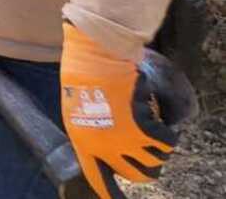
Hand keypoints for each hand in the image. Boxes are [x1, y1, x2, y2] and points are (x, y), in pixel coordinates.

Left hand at [61, 25, 182, 198]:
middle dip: (147, 168)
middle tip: (148, 153)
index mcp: (85, 145)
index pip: (97, 180)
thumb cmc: (86, 83)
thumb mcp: (79, 115)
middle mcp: (106, 149)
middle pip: (137, 176)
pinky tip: (161, 123)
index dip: (110, 195)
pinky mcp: (144, 130)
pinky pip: (167, 143)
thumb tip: (110, 156)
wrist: (95, 63)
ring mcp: (125, 141)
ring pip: (156, 161)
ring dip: (159, 149)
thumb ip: (94, 138)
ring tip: (152, 132)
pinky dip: (168, 134)